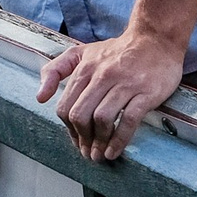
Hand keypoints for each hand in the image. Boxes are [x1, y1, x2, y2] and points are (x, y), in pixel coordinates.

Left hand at [36, 27, 185, 163]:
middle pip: (81, 114)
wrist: (156, 40)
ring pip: (103, 118)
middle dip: (82, 139)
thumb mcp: (82, 53)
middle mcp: (103, 75)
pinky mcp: (145, 92)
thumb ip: (56, 70)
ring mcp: (125, 84)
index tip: (76, 140)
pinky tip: (114, 151)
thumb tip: (40, 97)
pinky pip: (129, 120)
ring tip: (100, 155)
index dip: (68, 129)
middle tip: (88, 152)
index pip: (66, 106)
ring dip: (99, 143)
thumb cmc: (118, 51)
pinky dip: (119, 140)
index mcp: (85, 68)